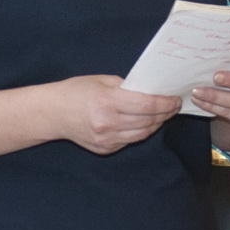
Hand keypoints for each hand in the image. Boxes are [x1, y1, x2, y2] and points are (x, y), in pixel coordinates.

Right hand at [55, 75, 181, 155]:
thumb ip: (127, 87)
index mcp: (107, 102)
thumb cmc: (76, 91)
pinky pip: (130, 140)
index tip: (176, 99)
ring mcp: (106, 140)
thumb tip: (151, 92)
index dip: (166, 103)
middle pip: (148, 121)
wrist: (53, 113)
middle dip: (165, 113)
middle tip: (174, 105)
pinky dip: (140, 131)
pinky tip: (144, 122)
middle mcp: (107, 124)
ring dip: (156, 124)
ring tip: (163, 114)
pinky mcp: (105, 149)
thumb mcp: (102, 80)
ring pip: (142, 134)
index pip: (147, 105)